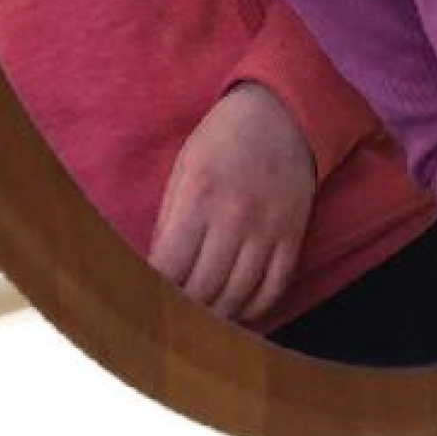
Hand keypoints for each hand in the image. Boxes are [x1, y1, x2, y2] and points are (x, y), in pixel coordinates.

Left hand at [148, 82, 316, 324]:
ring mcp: (267, 230)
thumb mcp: (184, 169)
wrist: (282, 112)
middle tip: (169, 320)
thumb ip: (170, 221)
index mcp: (198, 197)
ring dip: (214, 316)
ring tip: (198, 322)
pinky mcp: (292, 236)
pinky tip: (235, 310)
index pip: (169, 268)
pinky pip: (273, 289)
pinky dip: (253, 309)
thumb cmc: (222, 139)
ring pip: (237, 296)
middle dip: (182, 312)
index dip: (154, 294)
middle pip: (203, 290)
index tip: (144, 304)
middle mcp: (234, 217)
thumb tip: (157, 272)